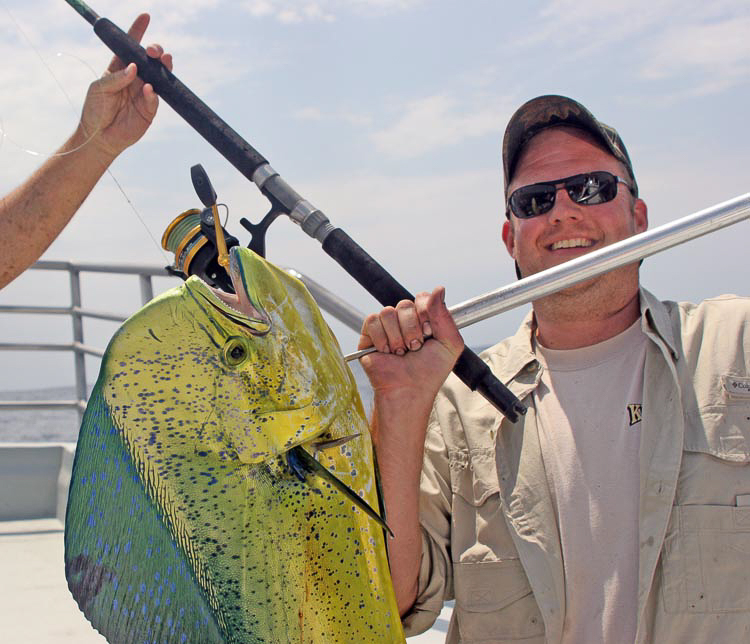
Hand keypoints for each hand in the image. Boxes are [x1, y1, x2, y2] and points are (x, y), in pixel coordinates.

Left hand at [79, 13, 172, 156]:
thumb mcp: (99, 88)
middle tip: (154, 52)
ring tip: (163, 62)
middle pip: (150, 60)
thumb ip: (115, 77)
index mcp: (120, 68)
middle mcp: (135, 79)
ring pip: (159, 77)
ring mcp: (144, 94)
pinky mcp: (149, 110)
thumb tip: (134, 68)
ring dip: (162, 68)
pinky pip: (155, 99)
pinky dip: (153, 93)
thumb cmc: (95, 110)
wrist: (99, 136)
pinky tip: (148, 90)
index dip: (138, 31)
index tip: (145, 17)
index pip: (130, 46)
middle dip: (155, 51)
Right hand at [358, 287, 463, 405]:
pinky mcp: (369, 335)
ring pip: (388, 312)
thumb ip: (444, 315)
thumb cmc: (430, 372)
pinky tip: (387, 352)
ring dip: (397, 337)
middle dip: (412, 329)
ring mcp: (387, 327)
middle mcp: (405, 321)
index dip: (425, 314)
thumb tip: (438, 288)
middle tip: (415, 347)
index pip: (422, 298)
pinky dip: (382, 338)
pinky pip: (372, 321)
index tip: (429, 333)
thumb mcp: (450, 343)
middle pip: (405, 304)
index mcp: (424, 319)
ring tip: (401, 353)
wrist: (409, 390)